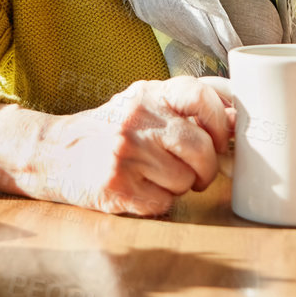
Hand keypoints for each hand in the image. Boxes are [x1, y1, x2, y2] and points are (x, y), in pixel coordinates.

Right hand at [32, 77, 234, 216]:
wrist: (55, 153)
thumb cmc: (110, 130)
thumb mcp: (144, 103)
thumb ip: (186, 104)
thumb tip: (241, 115)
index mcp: (148, 93)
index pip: (202, 95)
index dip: (223, 120)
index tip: (223, 137)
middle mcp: (136, 119)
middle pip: (200, 147)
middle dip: (207, 166)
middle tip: (197, 172)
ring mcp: (125, 153)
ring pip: (185, 179)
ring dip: (181, 186)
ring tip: (161, 178)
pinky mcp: (116, 186)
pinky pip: (164, 203)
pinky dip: (161, 203)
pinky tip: (143, 191)